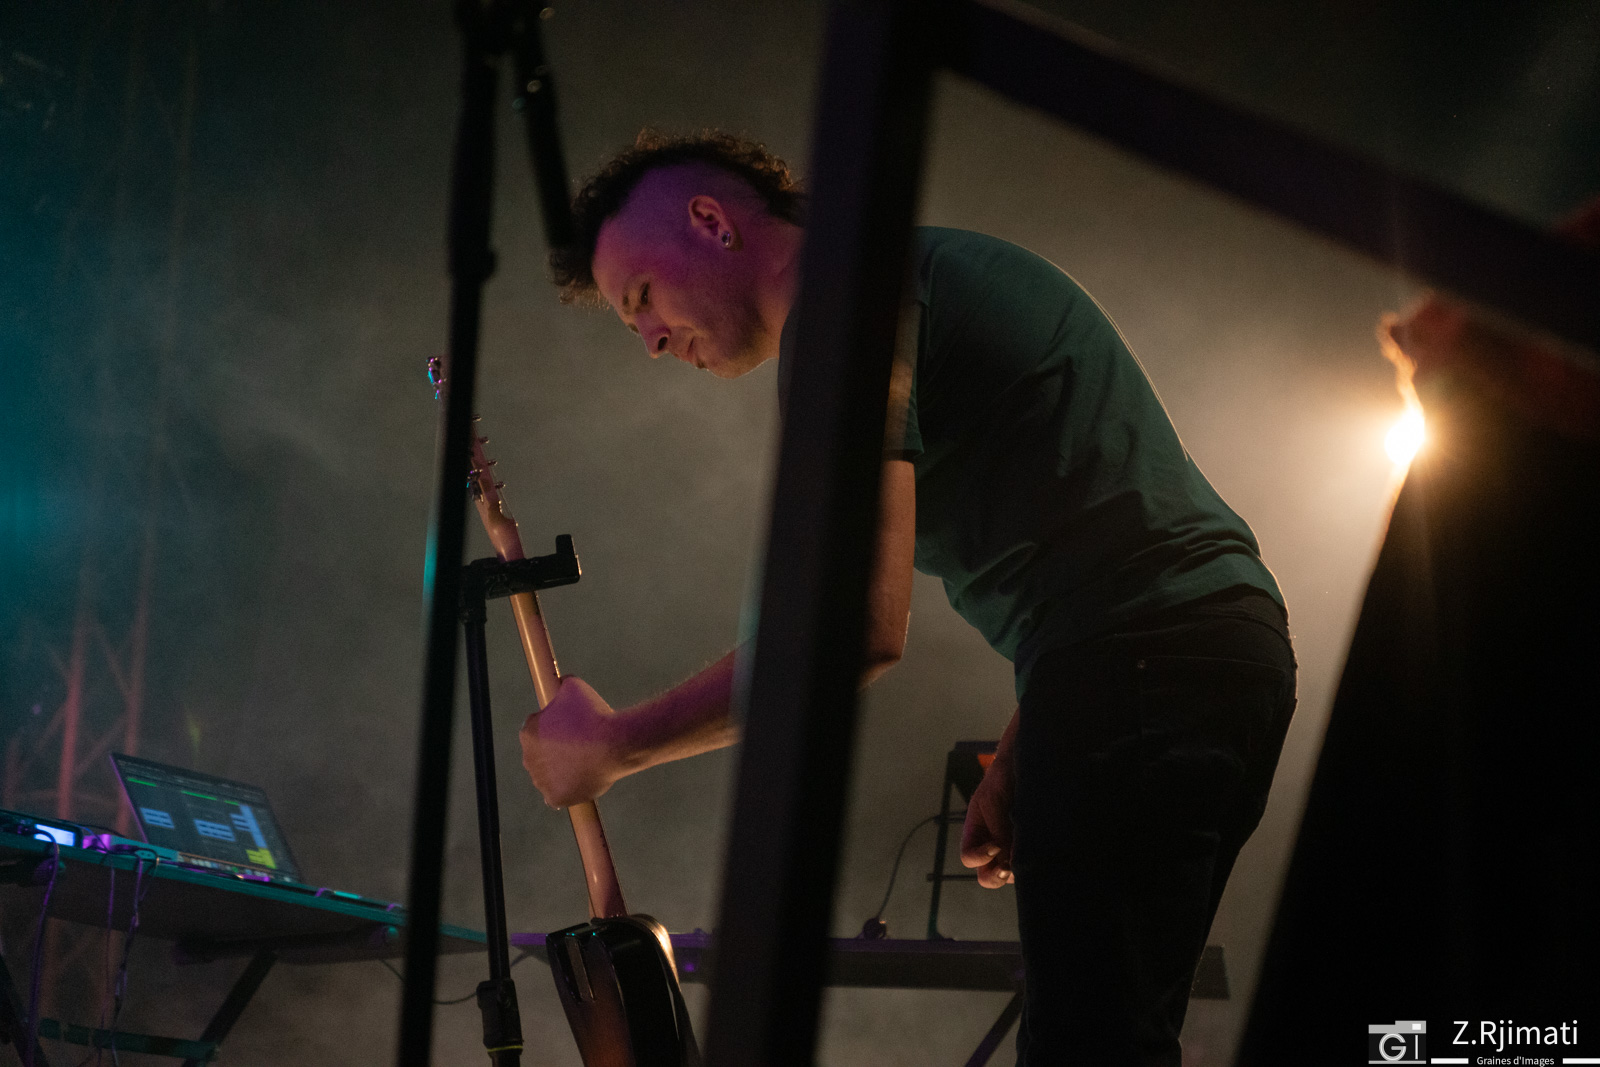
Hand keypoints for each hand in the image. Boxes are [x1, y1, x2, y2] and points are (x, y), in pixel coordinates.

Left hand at [519, 677, 622, 808]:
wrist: (614, 744)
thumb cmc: (594, 714)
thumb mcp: (573, 686)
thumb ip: (560, 686)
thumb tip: (560, 684)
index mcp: (528, 733)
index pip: (537, 730)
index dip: (556, 727)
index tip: (571, 727)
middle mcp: (528, 759)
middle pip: (541, 754)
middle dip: (556, 750)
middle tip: (579, 744)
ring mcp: (541, 781)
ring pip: (549, 775)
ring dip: (562, 769)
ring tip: (585, 761)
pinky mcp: (555, 799)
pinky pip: (559, 795)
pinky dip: (569, 789)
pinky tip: (581, 779)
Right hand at [960, 713, 1018, 887]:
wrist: (1028, 762)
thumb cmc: (1003, 776)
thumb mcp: (993, 800)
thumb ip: (997, 829)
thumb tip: (1008, 860)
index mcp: (977, 832)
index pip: (970, 858)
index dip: (980, 857)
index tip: (994, 847)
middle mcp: (994, 843)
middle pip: (988, 875)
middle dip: (997, 875)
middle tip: (1009, 867)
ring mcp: (1014, 845)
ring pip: (1012, 873)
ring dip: (1019, 868)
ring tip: (1030, 851)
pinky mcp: (1033, 844)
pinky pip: (1031, 862)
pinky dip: (1034, 861)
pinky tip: (1041, 850)